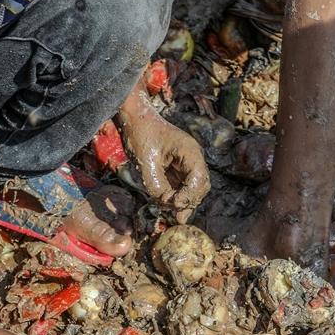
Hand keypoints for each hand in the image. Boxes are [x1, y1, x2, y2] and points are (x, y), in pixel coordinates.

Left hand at [117, 99, 209, 223]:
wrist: (134, 119)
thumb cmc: (141, 134)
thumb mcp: (145, 162)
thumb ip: (156, 185)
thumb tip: (165, 204)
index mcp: (190, 152)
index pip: (199, 179)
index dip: (188, 195)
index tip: (173, 204)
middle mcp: (192, 158)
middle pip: (200, 187)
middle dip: (188, 201)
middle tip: (175, 215)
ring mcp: (186, 163)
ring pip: (192, 189)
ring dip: (183, 202)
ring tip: (171, 214)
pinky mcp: (177, 168)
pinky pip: (182, 186)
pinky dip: (176, 197)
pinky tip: (168, 206)